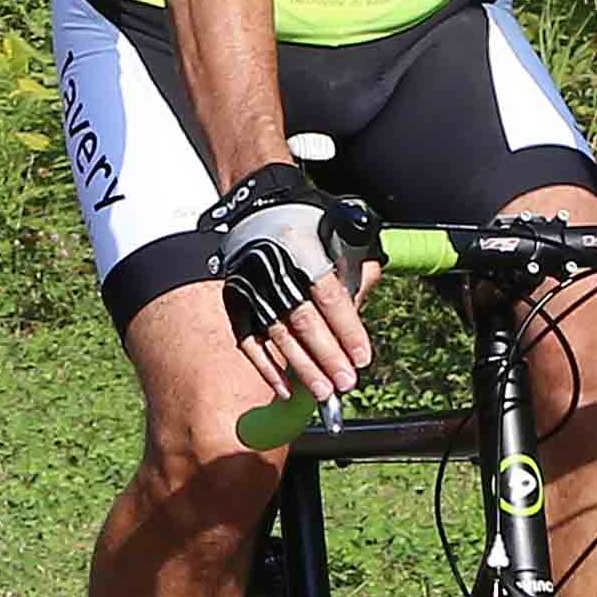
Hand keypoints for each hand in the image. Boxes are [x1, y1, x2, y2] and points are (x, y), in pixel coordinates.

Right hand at [206, 172, 370, 403]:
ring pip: (278, 335)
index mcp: (303, 247)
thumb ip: (356, 275)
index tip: (362, 358)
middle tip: (346, 383)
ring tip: (323, 391)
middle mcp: (273, 267)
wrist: (261, 205)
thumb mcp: (341, 237)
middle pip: (304, 321)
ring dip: (302, 369)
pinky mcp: (234, 300)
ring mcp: (250, 285)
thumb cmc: (310, 225)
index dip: (348, 330)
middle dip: (328, 357)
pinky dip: (267, 368)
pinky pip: (249, 342)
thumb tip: (361, 318)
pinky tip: (286, 388)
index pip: (329, 297)